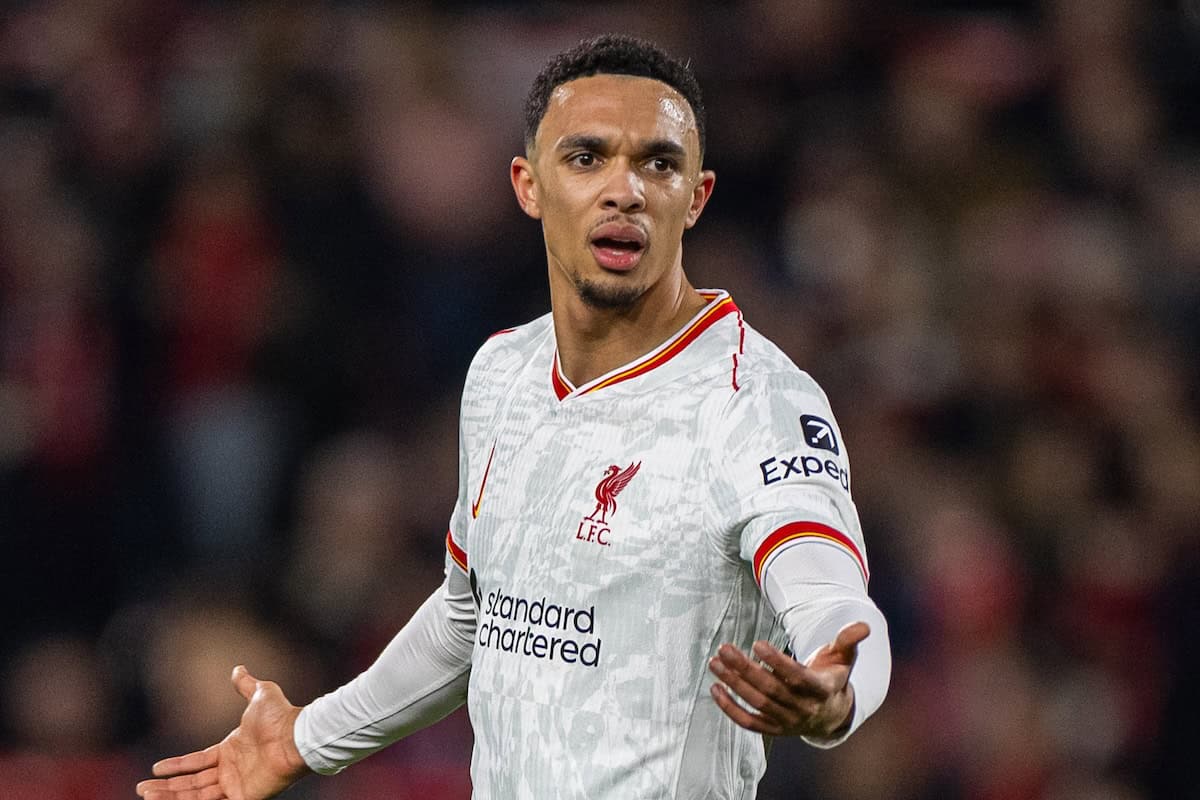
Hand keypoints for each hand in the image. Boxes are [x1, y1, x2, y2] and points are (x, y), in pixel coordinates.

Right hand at [137, 665, 311, 799]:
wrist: (296, 734)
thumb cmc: (281, 715)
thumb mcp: (260, 693)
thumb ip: (246, 685)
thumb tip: (238, 669)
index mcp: (232, 750)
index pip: (197, 762)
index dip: (177, 766)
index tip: (156, 768)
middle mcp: (231, 771)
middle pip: (191, 783)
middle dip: (166, 787)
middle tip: (142, 788)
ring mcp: (237, 786)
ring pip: (196, 795)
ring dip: (170, 796)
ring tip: (147, 794)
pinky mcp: (244, 797)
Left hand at [708, 621, 868, 739]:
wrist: (832, 715)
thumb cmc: (833, 678)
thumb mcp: (844, 658)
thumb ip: (849, 640)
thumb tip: (864, 625)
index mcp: (822, 690)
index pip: (797, 677)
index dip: (777, 662)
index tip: (758, 644)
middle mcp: (804, 709)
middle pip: (770, 690)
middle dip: (745, 669)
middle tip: (725, 649)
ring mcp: (787, 722)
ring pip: (757, 704)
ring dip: (734, 684)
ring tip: (715, 662)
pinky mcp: (773, 730)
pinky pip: (749, 722)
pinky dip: (730, 709)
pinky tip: (715, 689)